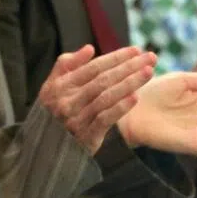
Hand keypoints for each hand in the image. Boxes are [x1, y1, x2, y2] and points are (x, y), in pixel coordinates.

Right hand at [37, 45, 156, 152]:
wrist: (46, 149)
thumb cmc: (53, 110)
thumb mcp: (52, 85)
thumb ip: (67, 64)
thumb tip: (90, 48)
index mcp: (60, 85)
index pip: (93, 67)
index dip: (115, 57)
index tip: (136, 50)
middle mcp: (68, 100)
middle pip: (103, 80)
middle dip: (129, 66)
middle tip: (150, 57)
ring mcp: (77, 118)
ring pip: (107, 97)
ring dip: (130, 83)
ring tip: (148, 72)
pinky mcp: (87, 136)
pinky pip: (106, 119)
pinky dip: (121, 107)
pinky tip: (135, 97)